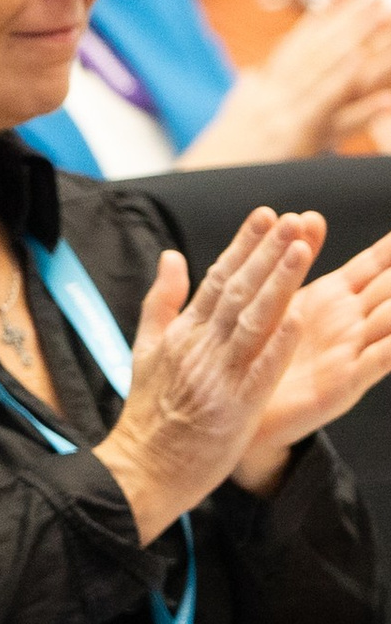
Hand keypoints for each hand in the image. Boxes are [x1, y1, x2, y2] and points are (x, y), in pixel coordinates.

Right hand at [94, 210, 315, 539]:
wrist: (143, 467)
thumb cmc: (149, 412)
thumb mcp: (146, 348)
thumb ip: (162, 300)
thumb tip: (173, 255)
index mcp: (182, 333)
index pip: (216, 278)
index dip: (244, 245)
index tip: (267, 215)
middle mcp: (200, 347)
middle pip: (238, 291)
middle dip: (267, 253)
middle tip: (292, 220)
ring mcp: (218, 376)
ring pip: (253, 321)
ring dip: (279, 284)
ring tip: (302, 249)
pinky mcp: (234, 406)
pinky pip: (260, 371)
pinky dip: (277, 344)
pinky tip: (297, 318)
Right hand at [188, 0, 390, 163]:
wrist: (191, 188)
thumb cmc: (215, 162)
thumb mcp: (231, 120)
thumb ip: (246, 95)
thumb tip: (253, 75)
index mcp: (263, 90)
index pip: (298, 45)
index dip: (327, 18)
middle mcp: (271, 94)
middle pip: (313, 49)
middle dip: (347, 19)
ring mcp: (279, 112)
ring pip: (321, 69)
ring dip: (354, 39)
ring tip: (381, 16)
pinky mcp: (289, 136)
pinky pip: (323, 109)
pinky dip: (346, 89)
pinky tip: (370, 77)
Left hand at [240, 227, 390, 471]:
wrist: (245, 409)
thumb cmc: (263, 350)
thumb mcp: (281, 298)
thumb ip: (294, 258)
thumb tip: (307, 214)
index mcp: (334, 298)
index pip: (375, 265)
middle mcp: (352, 322)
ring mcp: (352, 351)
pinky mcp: (345, 383)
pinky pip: (378, 362)